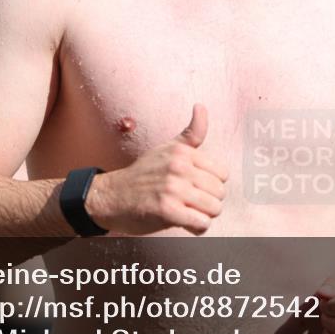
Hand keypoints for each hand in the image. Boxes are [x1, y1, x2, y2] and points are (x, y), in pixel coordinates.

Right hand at [87, 104, 228, 234]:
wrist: (111, 196)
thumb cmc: (143, 174)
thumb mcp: (167, 148)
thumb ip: (191, 133)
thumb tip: (201, 106)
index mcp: (183, 152)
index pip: (222, 173)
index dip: (211, 184)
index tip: (196, 186)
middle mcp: (179, 167)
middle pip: (220, 192)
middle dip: (209, 201)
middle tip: (190, 202)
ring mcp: (173, 189)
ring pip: (214, 208)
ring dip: (204, 215)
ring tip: (187, 211)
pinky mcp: (167, 210)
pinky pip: (202, 223)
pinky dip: (196, 227)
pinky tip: (183, 221)